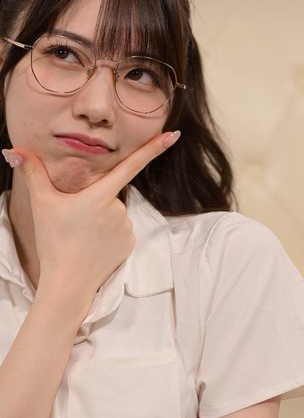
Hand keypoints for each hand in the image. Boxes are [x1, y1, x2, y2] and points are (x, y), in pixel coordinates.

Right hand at [4, 131, 179, 301]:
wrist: (68, 283)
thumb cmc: (54, 242)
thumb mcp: (42, 204)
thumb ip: (32, 172)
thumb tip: (12, 150)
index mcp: (100, 194)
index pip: (132, 164)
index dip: (153, 148)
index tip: (173, 134)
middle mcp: (119, 209)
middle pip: (107, 195)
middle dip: (93, 203)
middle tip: (73, 222)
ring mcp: (127, 228)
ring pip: (114, 214)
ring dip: (100, 220)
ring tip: (81, 237)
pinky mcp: (130, 244)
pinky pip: (120, 231)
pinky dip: (108, 235)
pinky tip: (93, 246)